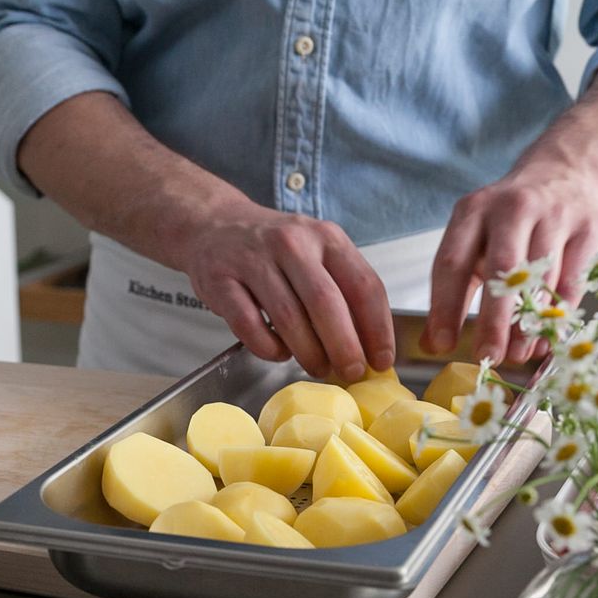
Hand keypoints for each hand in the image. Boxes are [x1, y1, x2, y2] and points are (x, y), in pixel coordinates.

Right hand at [179, 204, 395, 381]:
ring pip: (288, 318)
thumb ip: (342, 289)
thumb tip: (369, 345)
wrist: (215, 225)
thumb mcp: (316, 252)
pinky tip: (278, 353)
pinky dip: (269, 348)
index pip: (363, 285)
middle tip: (351, 373)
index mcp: (325, 237)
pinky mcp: (220, 281)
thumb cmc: (275, 249)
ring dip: (308, 353)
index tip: (382, 359)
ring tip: (318, 368)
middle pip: (326, 304)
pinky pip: (250, 326)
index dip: (377, 328)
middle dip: (344, 347)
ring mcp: (253, 260)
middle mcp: (291, 243)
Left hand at [421, 166, 597, 365]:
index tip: (441, 344)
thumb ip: (453, 290)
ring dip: (528, 324)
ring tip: (517, 354)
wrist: (565, 174)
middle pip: (501, 270)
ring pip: (540, 279)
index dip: (445, 307)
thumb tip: (431, 344)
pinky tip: (546, 339)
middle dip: (493, 320)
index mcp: (473, 210)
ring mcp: (555, 216)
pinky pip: (573, 281)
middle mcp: (513, 208)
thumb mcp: (474, 240)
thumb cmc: (510, 219)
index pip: (452, 262)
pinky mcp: (589, 229)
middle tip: (487, 356)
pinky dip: (559, 315)